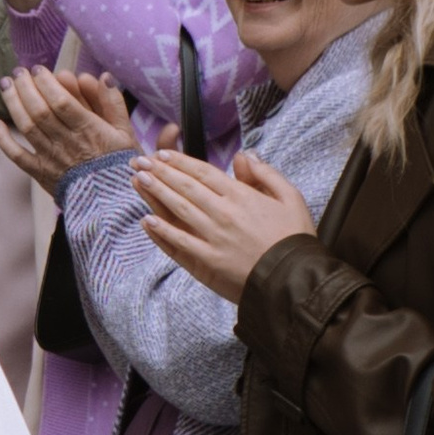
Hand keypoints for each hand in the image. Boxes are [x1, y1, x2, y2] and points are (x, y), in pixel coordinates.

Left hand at [0, 64, 136, 191]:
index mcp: (89, 130)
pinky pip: (17, 156)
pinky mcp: (40, 173)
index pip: (62, 102)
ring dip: (13, 103)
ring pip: (27, 127)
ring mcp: (51, 158)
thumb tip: (104, 75)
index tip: (38, 69)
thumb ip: (114, 103)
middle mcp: (67, 143)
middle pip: (40, 111)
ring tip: (6, 85)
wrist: (111, 205)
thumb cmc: (118, 165)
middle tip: (19, 71)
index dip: (46, 83)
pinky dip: (3, 140)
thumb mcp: (125, 133)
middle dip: (26, 87)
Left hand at [132, 146, 317, 303]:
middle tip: (140, 162)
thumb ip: (266, 174)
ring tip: (138, 180)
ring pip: (179, 210)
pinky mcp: (208, 261)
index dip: (180, 162)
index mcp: (242, 196)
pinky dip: (162, 231)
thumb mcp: (291, 198)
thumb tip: (245, 156)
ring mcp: (213, 237)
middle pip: (185, 187)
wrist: (295, 279)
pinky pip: (180, 243)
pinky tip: (146, 221)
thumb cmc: (295, 238)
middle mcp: (223, 213)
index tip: (161, 155)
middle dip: (160, 172)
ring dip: (156, 193)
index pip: (203, 173)